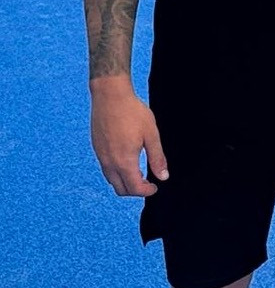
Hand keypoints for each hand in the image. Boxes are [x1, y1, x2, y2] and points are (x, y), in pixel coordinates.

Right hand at [89, 76, 167, 196]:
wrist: (110, 96)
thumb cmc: (132, 112)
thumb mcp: (151, 134)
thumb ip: (157, 157)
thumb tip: (163, 176)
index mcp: (124, 161)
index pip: (134, 188)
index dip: (146, 191)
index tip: (155, 187)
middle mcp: (109, 162)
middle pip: (120, 189)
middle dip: (135, 190)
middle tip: (148, 182)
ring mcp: (100, 156)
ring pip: (111, 180)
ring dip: (124, 182)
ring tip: (138, 173)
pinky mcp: (97, 148)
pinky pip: (106, 169)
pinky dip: (116, 173)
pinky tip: (126, 161)